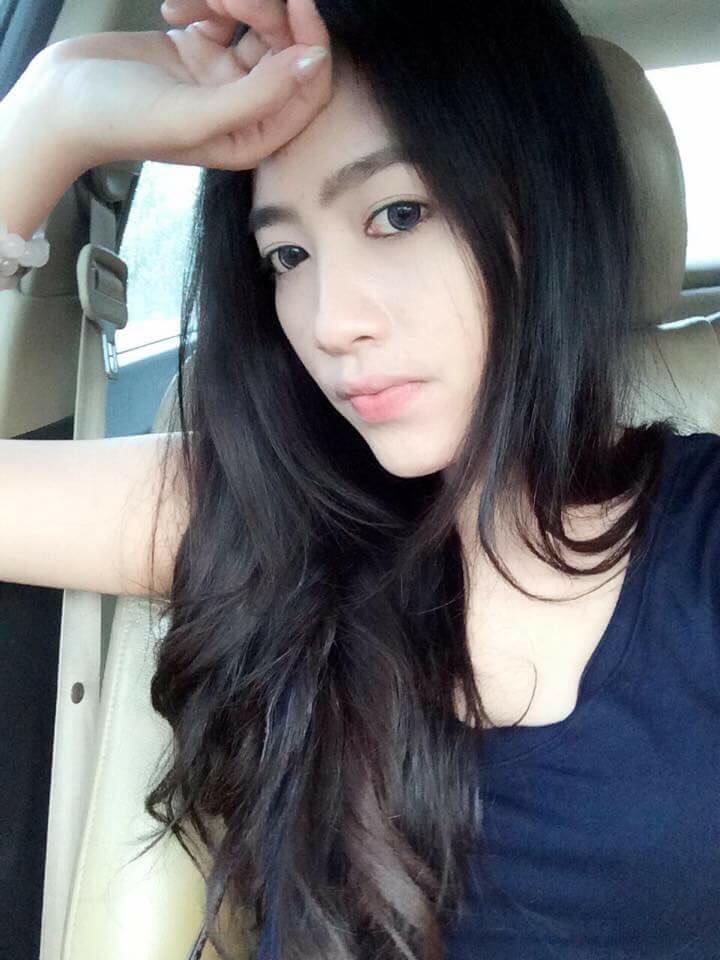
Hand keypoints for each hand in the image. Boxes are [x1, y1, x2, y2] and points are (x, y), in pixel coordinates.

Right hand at [26, 0, 331, 170]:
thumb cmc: (122, 120)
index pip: (307, 92)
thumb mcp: (195, 115)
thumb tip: (313, 63)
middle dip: (264, 14)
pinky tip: (172, 8)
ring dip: (233, 1)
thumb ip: (259, 95)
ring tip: (193, 3)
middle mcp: (243, 109)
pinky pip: (224, 12)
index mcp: (251, 137)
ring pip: (256, 25)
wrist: (60, 100)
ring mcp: (221, 77)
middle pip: (285, 50)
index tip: (297, 5)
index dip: (311, 46)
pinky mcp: (198, 47)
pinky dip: (205, 0)